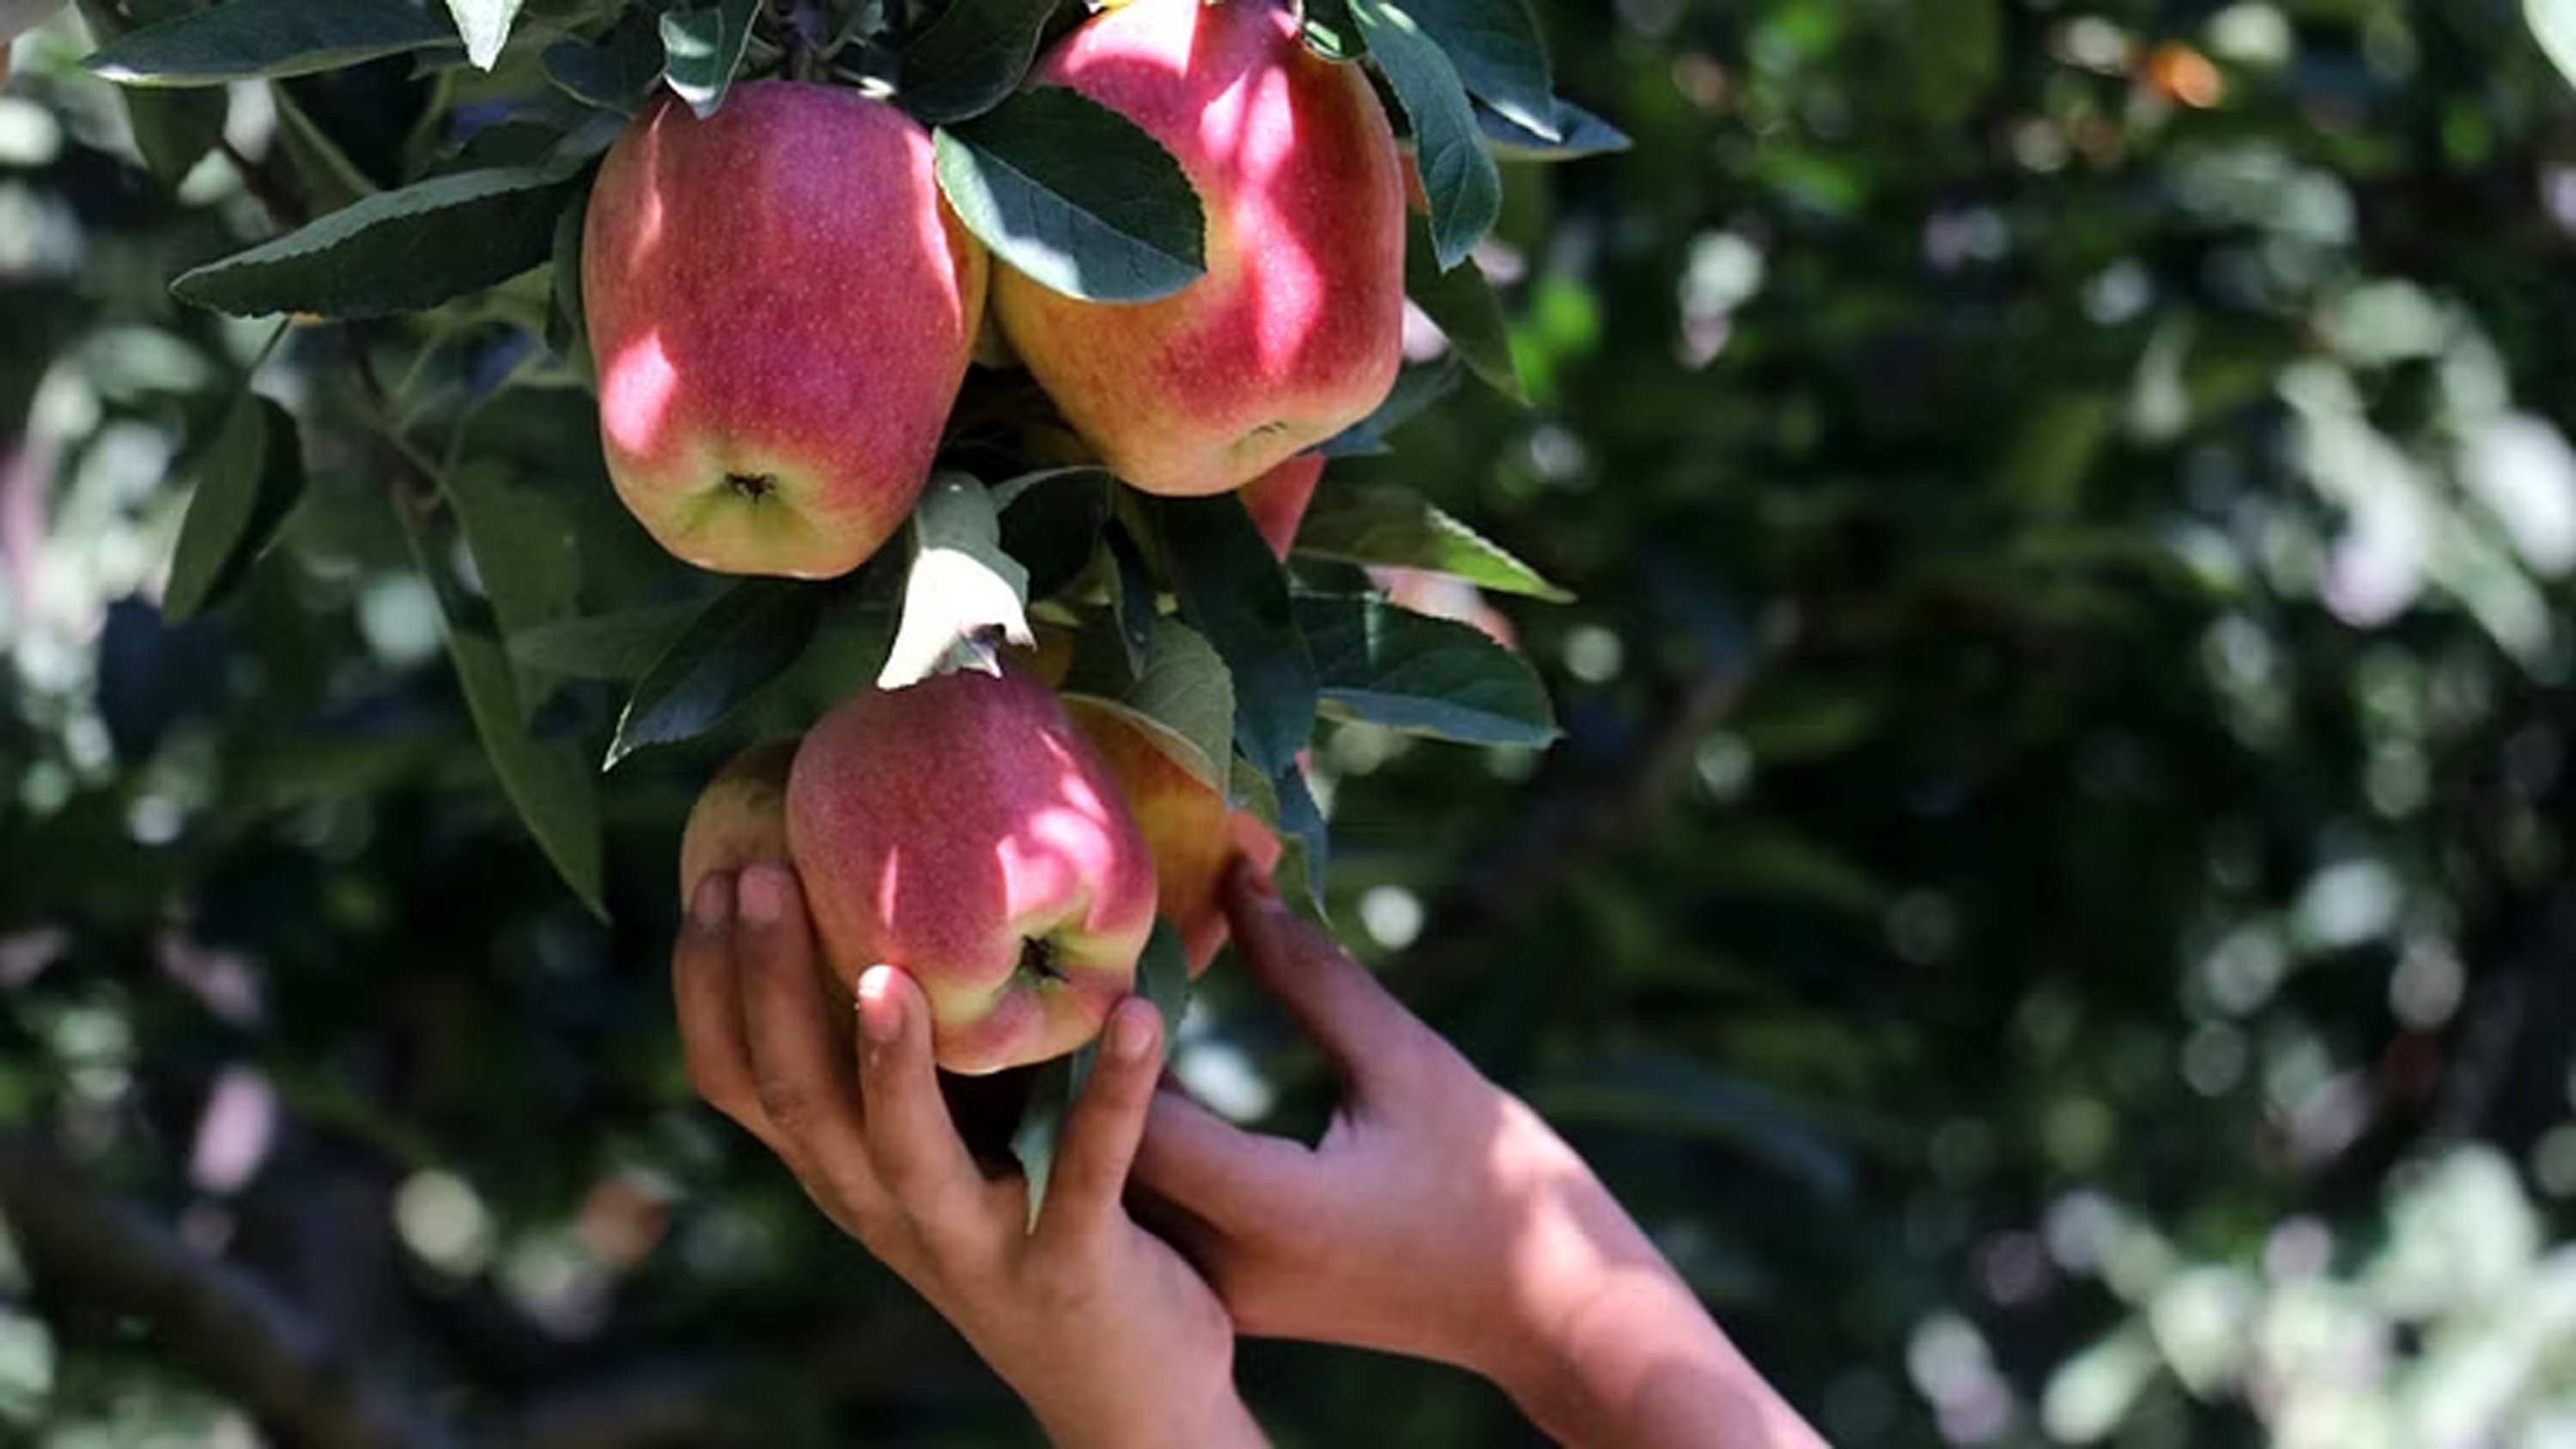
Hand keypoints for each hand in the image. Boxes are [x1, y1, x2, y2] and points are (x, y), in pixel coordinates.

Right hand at [673, 862, 1263, 1448]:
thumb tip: (900, 886)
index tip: (712, 877)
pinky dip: (1113, 1092)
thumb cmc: (1034, 1218)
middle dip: (769, 986)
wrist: (1125, 1386)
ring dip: (891, 1062)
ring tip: (887, 972)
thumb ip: (922, 1050)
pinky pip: (1087, 1171)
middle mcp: (885, 1212)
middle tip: (761, 874)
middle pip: (800, 1100)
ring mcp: (973, 1245)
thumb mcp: (954, 1138)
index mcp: (847, 1172)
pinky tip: (1136, 1013)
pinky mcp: (1071, 1268)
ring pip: (906, 1153)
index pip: (741, 1083)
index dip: (710, 987)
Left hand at [1131, 861, 1825, 1448]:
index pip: (1139, 1114)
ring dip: (1115, 1109)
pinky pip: (1162, 1217)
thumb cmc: (1499, 1184)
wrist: (1552, 1314)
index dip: (1115, 1030)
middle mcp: (1228, 1267)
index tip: (1115, 951)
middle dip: (1095, 1067)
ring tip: (1113, 1015)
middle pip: (1110, 1160)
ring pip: (1128, 1193)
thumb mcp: (1407, 1058)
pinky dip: (1148, 1148)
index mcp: (1269, 1208)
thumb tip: (1236, 879)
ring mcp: (1230, 1296)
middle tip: (1093, 973)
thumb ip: (1308, 972)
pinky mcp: (1240, 1300)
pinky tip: (1157, 1075)